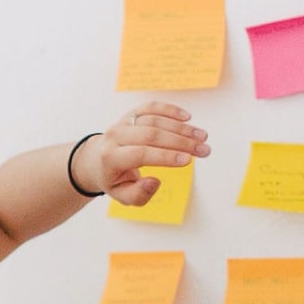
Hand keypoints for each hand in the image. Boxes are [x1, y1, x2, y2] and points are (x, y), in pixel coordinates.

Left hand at [74, 102, 211, 206]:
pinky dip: (170, 110)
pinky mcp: (132, 114)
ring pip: (155, 120)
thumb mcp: (123, 196)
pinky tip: (188, 117)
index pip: (140, 154)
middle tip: (204, 150)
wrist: (99, 160)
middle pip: (151, 135)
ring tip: (203, 137)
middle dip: (180, 142)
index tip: (188, 160)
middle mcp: (115, 136)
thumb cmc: (116, 180)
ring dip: (181, 128)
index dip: (165, 156)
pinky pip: (152, 107)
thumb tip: (155, 182)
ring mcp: (123, 122)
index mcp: (111, 157)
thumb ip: (139, 194)